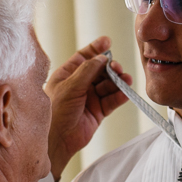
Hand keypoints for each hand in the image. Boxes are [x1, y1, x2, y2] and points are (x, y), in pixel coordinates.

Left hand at [45, 36, 131, 180]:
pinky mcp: (98, 112)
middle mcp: (79, 85)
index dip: (96, 49)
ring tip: (126, 81)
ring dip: (117, 82)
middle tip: (118, 69)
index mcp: (67, 75)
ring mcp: (89, 98)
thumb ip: (88, 70)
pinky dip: (119, 96)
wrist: (57, 139)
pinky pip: (111, 101)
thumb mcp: (70, 86)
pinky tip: (125, 93)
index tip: (108, 42)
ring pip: (108, 85)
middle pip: (100, 71)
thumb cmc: (55, 112)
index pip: (83, 57)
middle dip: (110, 68)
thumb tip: (102, 58)